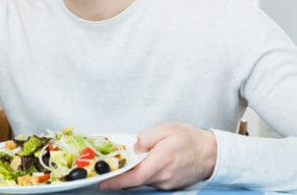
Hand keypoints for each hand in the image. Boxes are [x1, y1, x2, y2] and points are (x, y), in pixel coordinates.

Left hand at [99, 123, 216, 190]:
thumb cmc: (190, 139)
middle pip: (135, 180)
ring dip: (134, 172)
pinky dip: (144, 173)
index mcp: (161, 161)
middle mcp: (164, 177)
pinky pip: (152, 181)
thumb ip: (144, 138)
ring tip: (130, 161)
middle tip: (109, 168)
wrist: (211, 152)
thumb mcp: (165, 130)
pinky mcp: (170, 185)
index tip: (103, 182)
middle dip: (121, 175)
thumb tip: (130, 147)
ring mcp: (167, 183)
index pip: (135, 177)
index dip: (117, 181)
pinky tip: (145, 163)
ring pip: (143, 180)